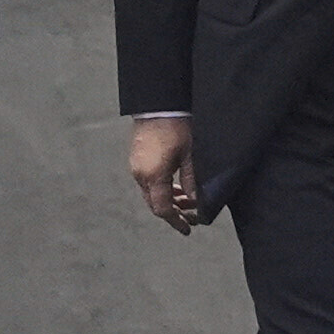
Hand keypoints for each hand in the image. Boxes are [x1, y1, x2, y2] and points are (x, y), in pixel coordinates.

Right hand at [124, 112, 199, 231]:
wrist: (157, 105)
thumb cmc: (176, 127)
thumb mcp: (190, 156)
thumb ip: (192, 181)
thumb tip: (197, 202)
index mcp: (154, 176)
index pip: (163, 209)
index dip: (176, 221)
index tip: (188, 228)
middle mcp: (141, 175)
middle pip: (155, 204)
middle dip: (173, 213)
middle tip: (190, 216)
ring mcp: (136, 167)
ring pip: (151, 194)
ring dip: (168, 200)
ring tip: (186, 199)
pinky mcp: (136, 160)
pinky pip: (147, 183)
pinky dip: (161, 189)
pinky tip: (175, 185)